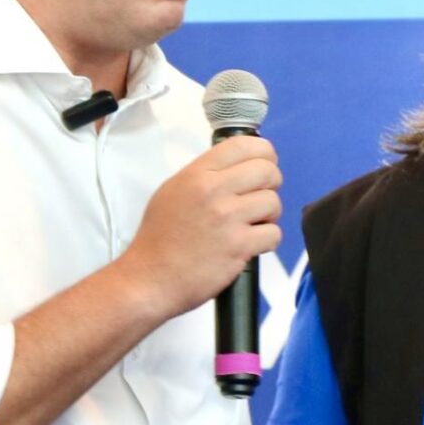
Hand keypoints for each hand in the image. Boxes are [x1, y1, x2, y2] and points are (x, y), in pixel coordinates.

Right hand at [121, 136, 280, 317]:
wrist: (150, 279)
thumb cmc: (159, 239)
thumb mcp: (172, 192)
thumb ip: (204, 176)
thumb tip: (237, 168)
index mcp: (197, 174)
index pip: (243, 145)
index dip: (264, 153)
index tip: (265, 164)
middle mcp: (213, 191)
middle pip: (267, 170)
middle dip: (271, 184)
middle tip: (260, 199)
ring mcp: (227, 219)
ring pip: (273, 202)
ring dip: (269, 216)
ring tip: (252, 225)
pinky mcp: (239, 246)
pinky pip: (273, 234)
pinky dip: (267, 241)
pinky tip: (251, 244)